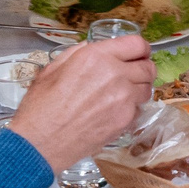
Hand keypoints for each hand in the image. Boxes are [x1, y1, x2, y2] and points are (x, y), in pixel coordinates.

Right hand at [9, 36, 154, 172]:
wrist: (40, 142)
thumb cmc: (40, 106)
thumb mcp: (52, 70)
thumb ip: (75, 54)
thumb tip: (90, 47)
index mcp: (96, 56)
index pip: (137, 44)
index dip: (141, 49)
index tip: (139, 54)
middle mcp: (115, 74)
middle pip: (148, 67)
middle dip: (143, 68)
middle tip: (133, 74)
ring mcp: (123, 99)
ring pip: (147, 89)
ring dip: (138, 89)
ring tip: (123, 94)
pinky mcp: (125, 120)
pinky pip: (138, 109)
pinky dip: (131, 109)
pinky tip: (114, 112)